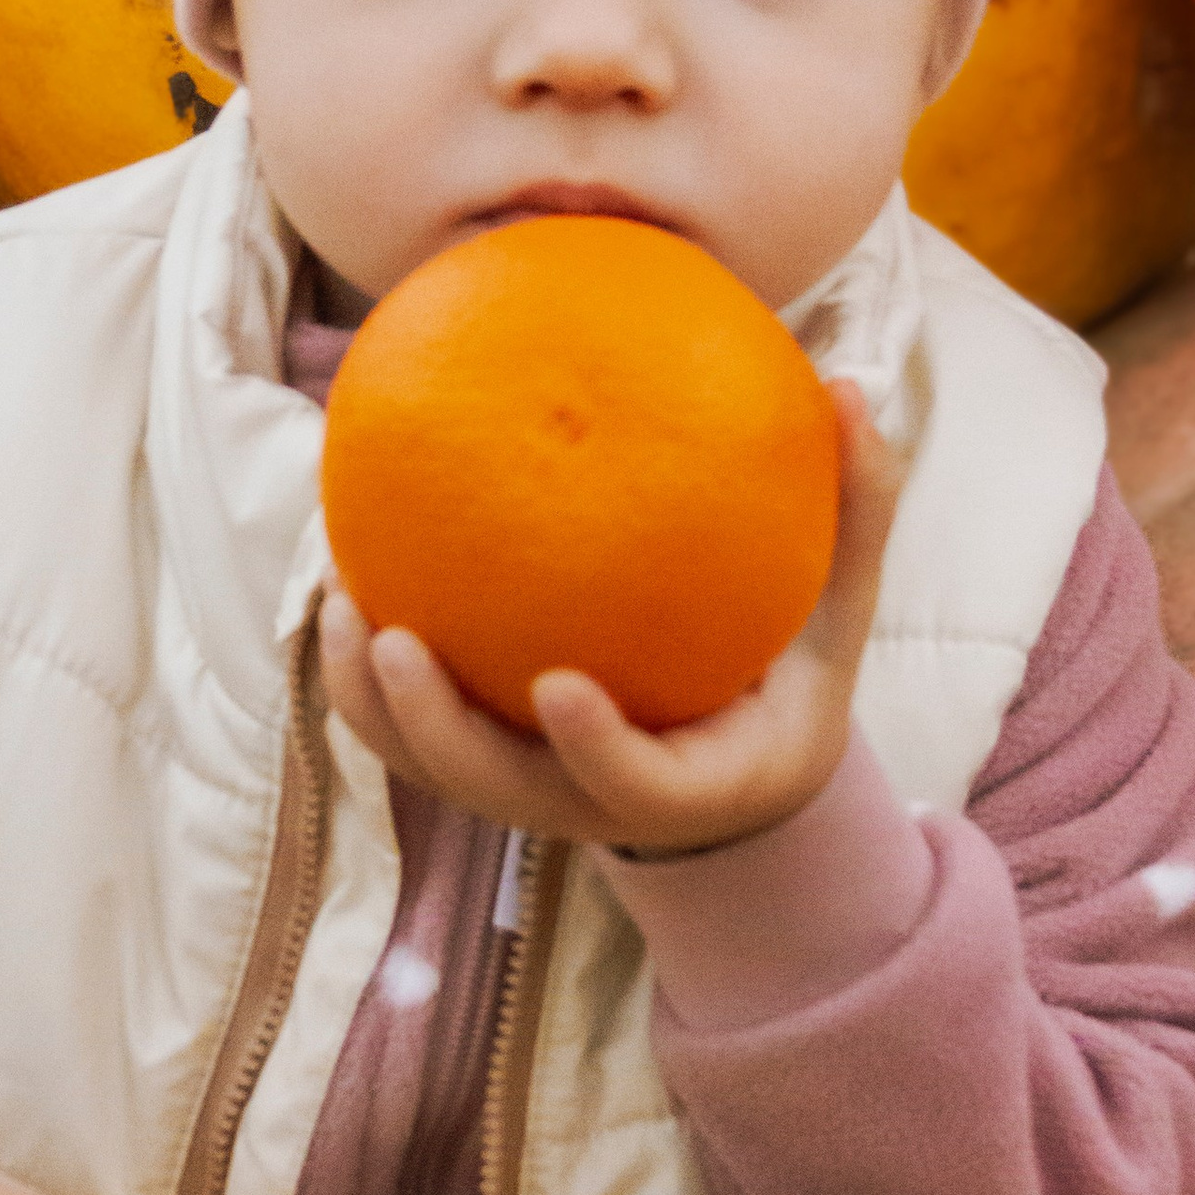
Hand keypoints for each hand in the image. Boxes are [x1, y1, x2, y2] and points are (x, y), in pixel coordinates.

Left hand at [320, 380, 898, 856]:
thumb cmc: (786, 685)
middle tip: (396, 640)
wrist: (733, 787)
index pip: (625, 781)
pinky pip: (406, 733)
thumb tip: (850, 388)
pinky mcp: (483, 771)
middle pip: (490, 787)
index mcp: (684, 784)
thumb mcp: (838, 619)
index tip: (557, 684)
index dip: (588, 747)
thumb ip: (853, 516)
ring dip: (371, 700)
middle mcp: (589, 805)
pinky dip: (363, 674)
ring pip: (426, 766)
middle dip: (432, 725)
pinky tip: (349, 577)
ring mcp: (526, 794)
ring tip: (341, 595)